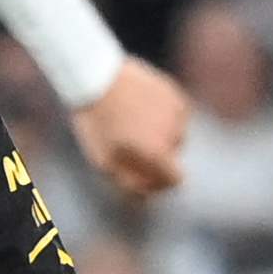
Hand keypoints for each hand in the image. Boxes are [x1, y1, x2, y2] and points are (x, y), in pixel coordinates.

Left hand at [73, 60, 191, 195]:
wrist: (95, 77)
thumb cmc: (96, 123)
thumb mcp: (103, 161)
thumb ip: (128, 182)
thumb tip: (146, 196)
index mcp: (158, 152)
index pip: (176, 179)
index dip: (161, 182)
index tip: (144, 176)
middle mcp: (174, 133)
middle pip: (173, 154)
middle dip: (156, 154)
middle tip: (128, 143)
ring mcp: (176, 111)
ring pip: (175, 132)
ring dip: (159, 133)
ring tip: (130, 122)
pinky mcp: (174, 92)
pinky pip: (174, 112)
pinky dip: (162, 114)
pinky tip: (139, 107)